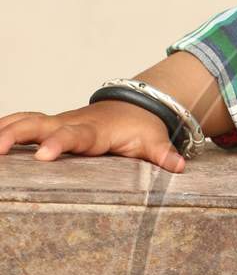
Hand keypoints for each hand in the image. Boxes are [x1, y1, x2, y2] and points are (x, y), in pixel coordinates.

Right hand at [0, 103, 185, 173]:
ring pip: (24, 120)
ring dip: (2, 129)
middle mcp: (70, 123)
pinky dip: (3, 128)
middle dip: (15, 134)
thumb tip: (180, 166)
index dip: (58, 144)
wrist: (133, 107)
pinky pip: (20, 123)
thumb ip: (163, 154)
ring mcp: (57, 123)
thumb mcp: (154, 141)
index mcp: (94, 130)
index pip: (74, 136)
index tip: (43, 156)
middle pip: (38, 124)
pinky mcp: (49, 126)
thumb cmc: (141, 128)